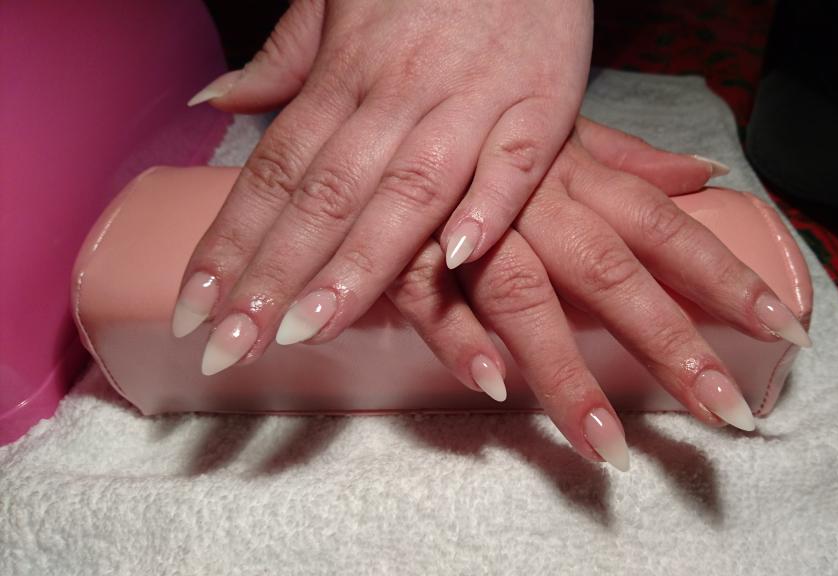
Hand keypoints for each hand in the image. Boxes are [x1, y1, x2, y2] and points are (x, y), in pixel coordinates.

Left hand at [173, 0, 593, 373]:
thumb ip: (283, 58)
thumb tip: (216, 104)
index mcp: (345, 75)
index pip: (274, 173)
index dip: (232, 244)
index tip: (197, 310)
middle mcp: (398, 94)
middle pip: (326, 195)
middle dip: (274, 276)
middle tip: (233, 347)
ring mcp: (472, 101)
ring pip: (408, 189)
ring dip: (360, 262)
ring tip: (310, 328)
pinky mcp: (542, 104)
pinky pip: (514, 161)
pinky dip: (490, 205)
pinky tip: (458, 257)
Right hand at [384, 118, 810, 469]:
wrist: (391, 108)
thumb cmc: (487, 126)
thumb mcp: (563, 130)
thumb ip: (634, 159)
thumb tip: (708, 172)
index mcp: (578, 176)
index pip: (667, 228)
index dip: (727, 278)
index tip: (784, 330)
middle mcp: (535, 205)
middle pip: (613, 274)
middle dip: (671, 344)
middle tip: (725, 412)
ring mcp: (470, 230)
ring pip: (525, 299)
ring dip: (565, 372)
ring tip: (610, 446)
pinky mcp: (406, 255)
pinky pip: (431, 300)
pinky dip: (459, 339)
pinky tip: (492, 386)